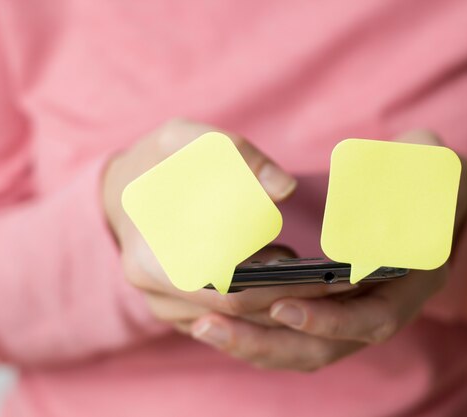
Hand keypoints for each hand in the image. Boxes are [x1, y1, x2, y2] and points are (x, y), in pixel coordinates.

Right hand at [102, 119, 353, 332]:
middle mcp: (156, 294)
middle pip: (239, 311)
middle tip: (342, 281)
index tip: (327, 275)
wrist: (124, 188)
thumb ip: (235, 155)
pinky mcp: (186, 306)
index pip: (227, 289)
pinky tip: (297, 279)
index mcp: (150, 259)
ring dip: (284, 304)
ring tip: (330, 282)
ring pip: (239, 321)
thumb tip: (285, 189)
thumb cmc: (155, 161)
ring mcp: (169, 306)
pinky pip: (232, 317)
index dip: (281, 285)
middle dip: (294, 297)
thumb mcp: (183, 139)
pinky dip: (267, 302)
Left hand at [189, 131, 466, 371]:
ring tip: (206, 327)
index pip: (375, 315)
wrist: (428, 189)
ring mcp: (361, 311)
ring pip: (308, 348)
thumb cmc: (427, 169)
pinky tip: (218, 321)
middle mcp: (391, 304)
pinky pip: (297, 336)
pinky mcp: (336, 308)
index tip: (282, 306)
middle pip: (331, 345)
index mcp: (419, 277)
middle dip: (271, 341)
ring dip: (256, 343)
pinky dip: (260, 334)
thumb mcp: (429, 161)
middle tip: (213, 325)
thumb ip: (409, 174)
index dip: (331, 319)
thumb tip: (364, 204)